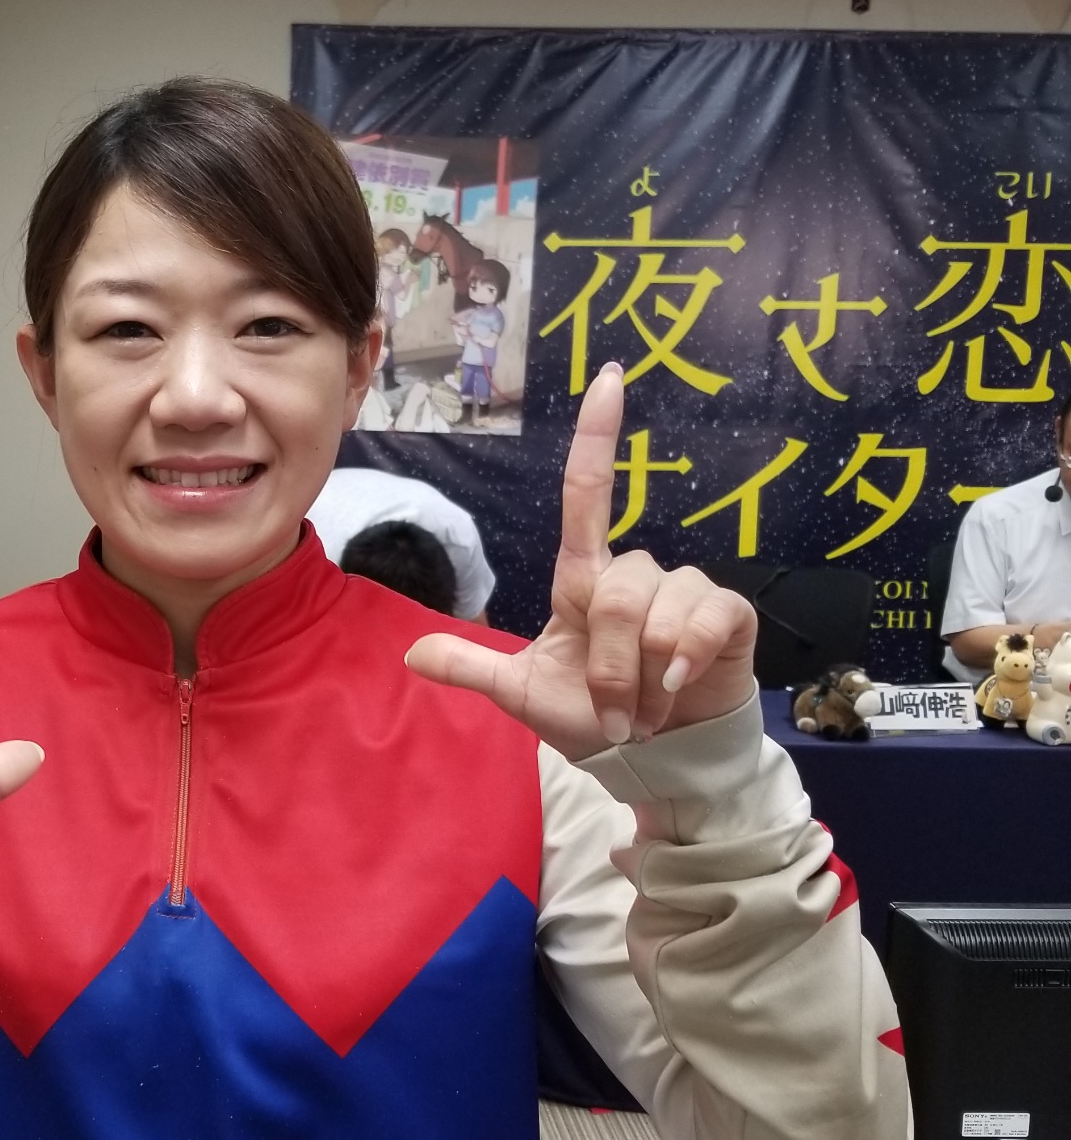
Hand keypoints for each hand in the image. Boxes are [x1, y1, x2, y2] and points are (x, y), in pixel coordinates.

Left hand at [404, 362, 756, 762]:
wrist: (658, 760)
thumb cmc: (596, 717)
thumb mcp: (525, 694)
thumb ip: (475, 668)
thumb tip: (411, 654)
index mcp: (585, 581)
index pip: (587, 497)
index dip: (597, 439)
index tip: (608, 380)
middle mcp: (635, 576)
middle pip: (614, 591)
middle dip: (609, 666)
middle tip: (614, 711)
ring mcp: (684, 593)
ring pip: (656, 610)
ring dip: (644, 674)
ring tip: (648, 706)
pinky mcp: (728, 615)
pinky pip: (705, 616)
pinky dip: (688, 655)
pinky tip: (681, 681)